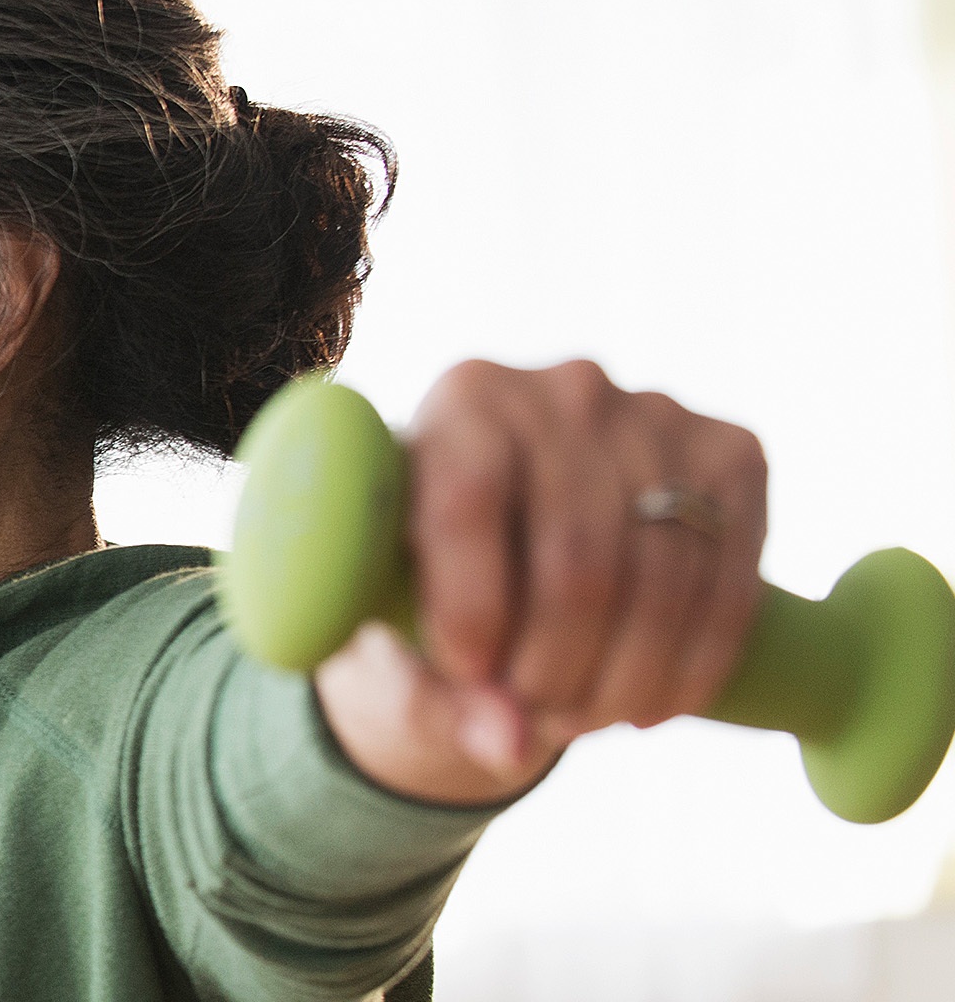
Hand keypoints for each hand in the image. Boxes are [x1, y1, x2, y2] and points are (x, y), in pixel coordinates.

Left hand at [315, 359, 767, 804]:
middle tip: (532, 718)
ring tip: (581, 721)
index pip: (469, 501)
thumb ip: (435, 691)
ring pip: (662, 578)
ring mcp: (659, 415)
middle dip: (555, 666)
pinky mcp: (733, 454)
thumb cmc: (433, 574)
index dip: (470, 608)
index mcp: (462, 401)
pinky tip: (649, 707)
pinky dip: (694, 665)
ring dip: (624, 680)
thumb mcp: (403, 623)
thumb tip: (509, 746)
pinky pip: (730, 581)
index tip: (470, 678)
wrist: (523, 526)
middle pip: (578, 555)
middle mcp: (564, 390)